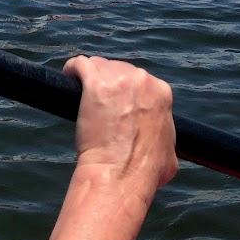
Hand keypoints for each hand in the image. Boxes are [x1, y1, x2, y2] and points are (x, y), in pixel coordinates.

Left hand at [62, 55, 177, 200]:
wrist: (120, 175)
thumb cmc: (145, 172)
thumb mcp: (170, 154)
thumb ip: (165, 137)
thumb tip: (162, 145)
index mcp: (161, 93)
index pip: (139, 81)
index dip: (127, 92)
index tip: (116, 103)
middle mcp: (142, 79)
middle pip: (119, 70)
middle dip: (109, 83)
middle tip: (99, 103)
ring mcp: (118, 78)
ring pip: (99, 66)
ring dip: (92, 77)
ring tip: (81, 93)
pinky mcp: (94, 82)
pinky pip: (80, 64)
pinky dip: (73, 70)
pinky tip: (69, 77)